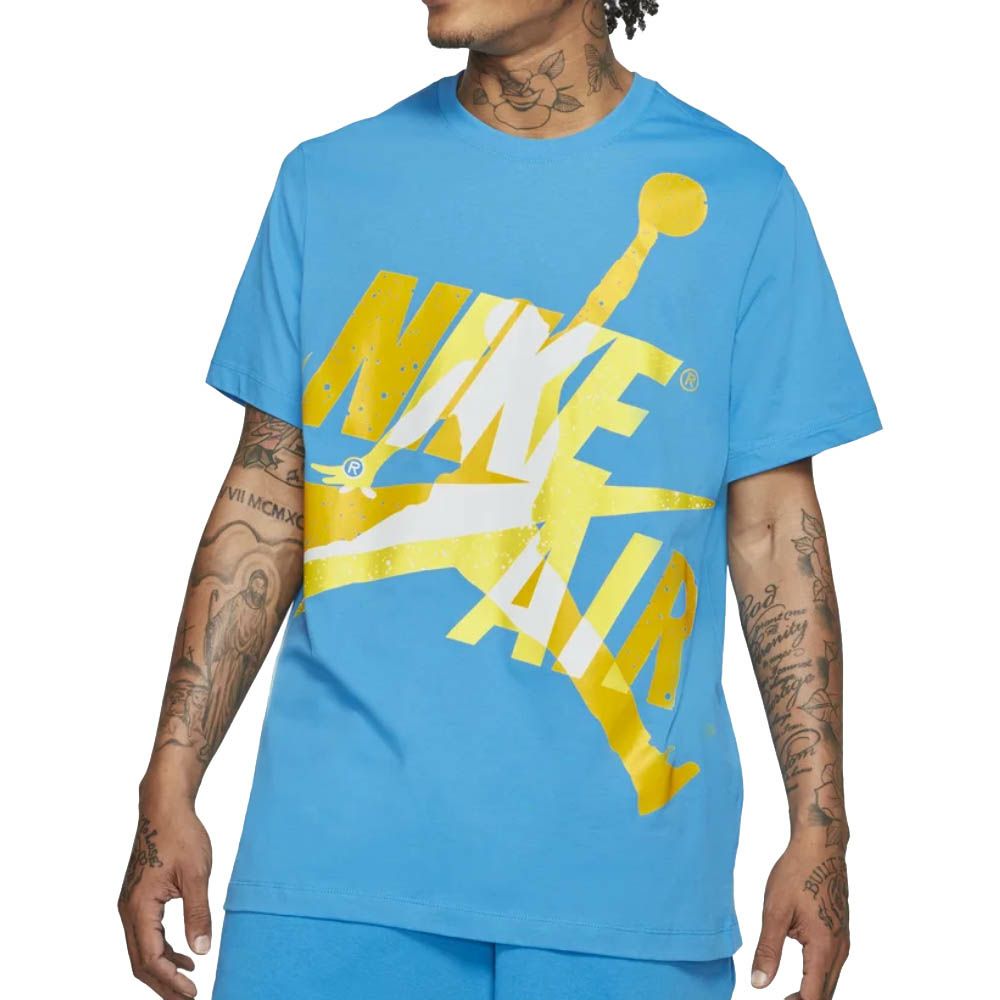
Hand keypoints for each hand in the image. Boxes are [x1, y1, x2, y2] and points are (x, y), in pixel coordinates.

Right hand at [117, 794, 212, 998]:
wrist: (164, 807)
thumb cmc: (180, 835)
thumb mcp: (196, 874)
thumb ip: (198, 913)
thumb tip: (202, 951)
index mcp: (139, 907)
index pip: (150, 959)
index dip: (170, 981)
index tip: (193, 993)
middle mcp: (128, 910)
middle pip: (141, 962)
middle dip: (163, 985)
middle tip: (189, 999)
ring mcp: (130, 905)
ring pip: (141, 951)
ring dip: (163, 970)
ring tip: (189, 982)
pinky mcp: (137, 899)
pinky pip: (146, 935)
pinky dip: (162, 950)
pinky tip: (184, 955)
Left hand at [751, 838, 849, 999]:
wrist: (821, 846)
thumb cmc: (797, 873)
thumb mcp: (775, 911)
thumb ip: (768, 950)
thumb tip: (759, 983)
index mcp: (823, 947)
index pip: (814, 996)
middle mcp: (839, 948)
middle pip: (826, 993)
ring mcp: (843, 940)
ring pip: (830, 980)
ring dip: (812, 993)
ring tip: (788, 996)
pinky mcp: (841, 932)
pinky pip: (833, 965)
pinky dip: (819, 978)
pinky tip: (803, 976)